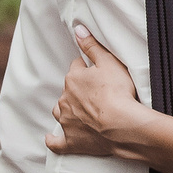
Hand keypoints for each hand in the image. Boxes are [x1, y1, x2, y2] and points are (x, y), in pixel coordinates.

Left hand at [46, 25, 143, 157]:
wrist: (121, 125)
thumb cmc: (118, 92)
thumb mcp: (109, 62)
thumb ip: (92, 46)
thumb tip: (78, 29)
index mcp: (73, 78)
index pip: (77, 67)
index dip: (88, 69)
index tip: (99, 73)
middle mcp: (65, 99)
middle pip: (68, 90)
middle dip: (79, 90)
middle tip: (97, 93)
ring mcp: (66, 121)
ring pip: (60, 111)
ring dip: (66, 109)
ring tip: (78, 110)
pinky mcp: (71, 141)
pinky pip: (56, 143)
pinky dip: (53, 141)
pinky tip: (51, 139)